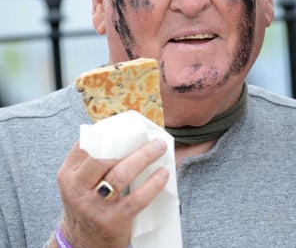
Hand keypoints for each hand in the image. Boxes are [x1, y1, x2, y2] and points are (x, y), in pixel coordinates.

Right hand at [55, 139, 169, 247]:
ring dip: (144, 157)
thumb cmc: (87, 205)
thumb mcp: (80, 183)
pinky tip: (163, 174)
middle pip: (103, 157)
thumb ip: (93, 163)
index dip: (110, 131)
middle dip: (130, 142)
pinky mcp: (112, 220)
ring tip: (160, 148)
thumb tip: (127, 135)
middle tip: (153, 139)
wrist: (81, 244)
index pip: (87, 144)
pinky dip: (153, 184)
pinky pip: (136, 199)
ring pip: (120, 174)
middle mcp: (77, 188)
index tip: (130, 125)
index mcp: (68, 174)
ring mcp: (94, 205)